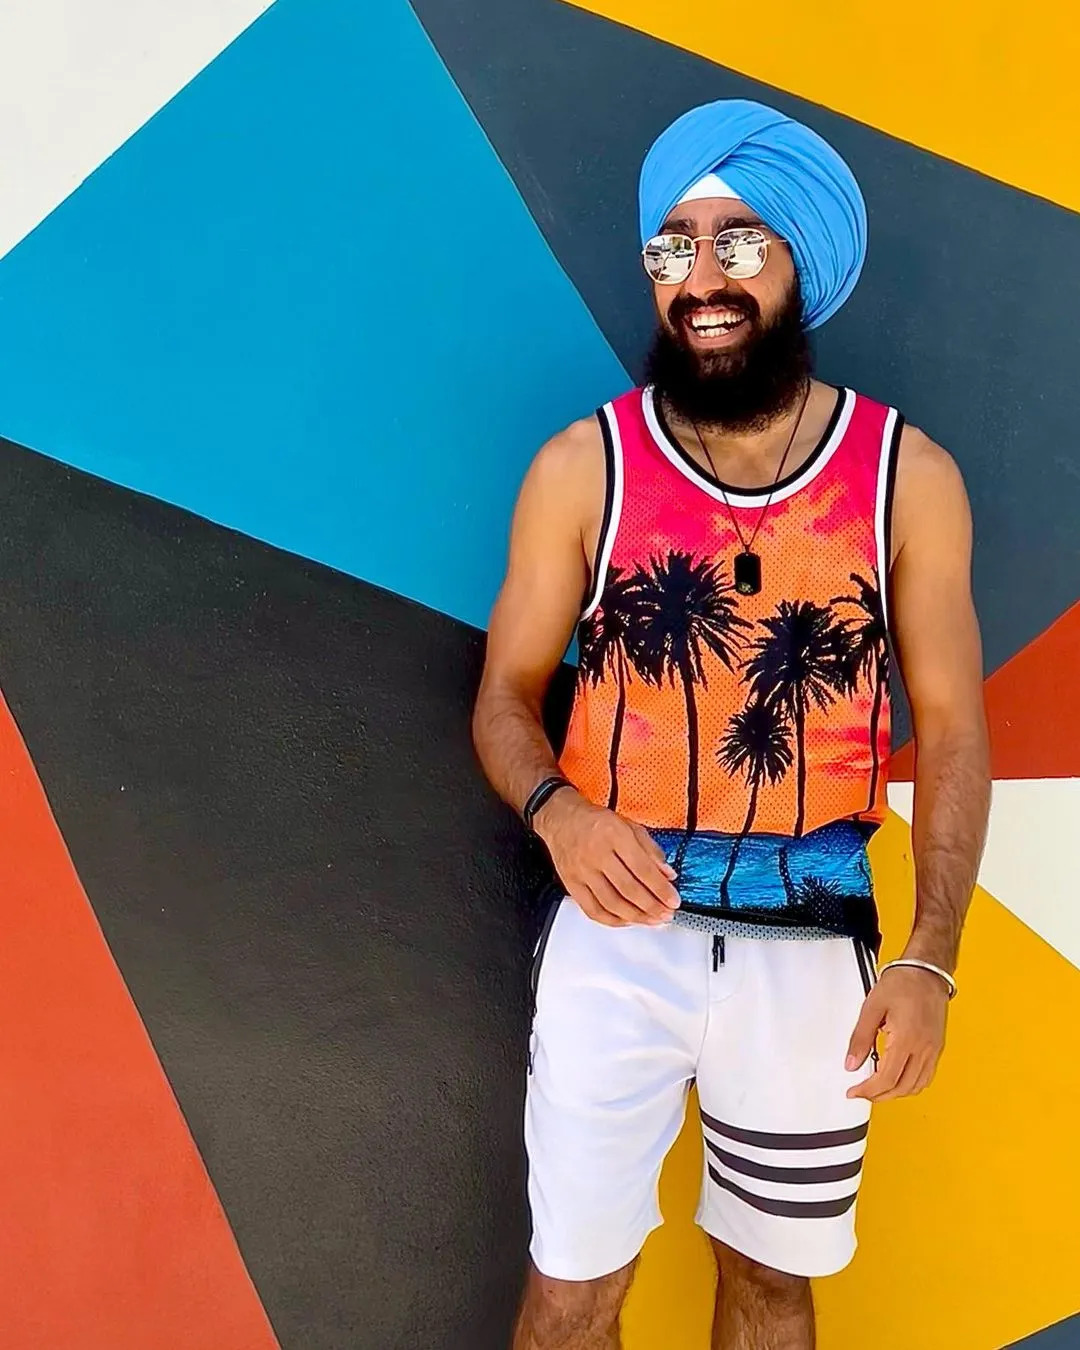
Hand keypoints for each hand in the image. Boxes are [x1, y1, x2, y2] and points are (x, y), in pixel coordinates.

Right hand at [533, 789, 680, 926]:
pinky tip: (627, 921)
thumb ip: (651, 850)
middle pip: (628, 889)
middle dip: (652, 907)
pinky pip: (593, 910)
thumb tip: (668, 874)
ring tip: (652, 920)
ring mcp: (582, 871)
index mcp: (614, 835)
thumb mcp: (629, 825)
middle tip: (666, 914)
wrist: (561, 819)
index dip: (661, 889)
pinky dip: (612, 921)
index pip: (642, 868)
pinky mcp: (572, 884)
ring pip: (612, 903)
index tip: (674, 900)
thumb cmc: (596, 821)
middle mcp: (597, 853)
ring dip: (636, 917)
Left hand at [845, 965, 949, 1101]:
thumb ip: (860, 1038)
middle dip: (879, 1096)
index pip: (886, 1079)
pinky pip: (926, 1076)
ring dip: (895, 1093)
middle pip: (902, 1087)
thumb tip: (851, 1064)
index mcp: (906, 1039)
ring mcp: (933, 1049)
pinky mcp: (937, 1047)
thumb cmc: (902, 983)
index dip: (868, 1090)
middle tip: (862, 1092)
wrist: (926, 971)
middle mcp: (923, 1048)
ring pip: (916, 1086)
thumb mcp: (872, 1007)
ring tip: (876, 1088)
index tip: (854, 1091)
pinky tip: (897, 1079)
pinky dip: (910, 1084)